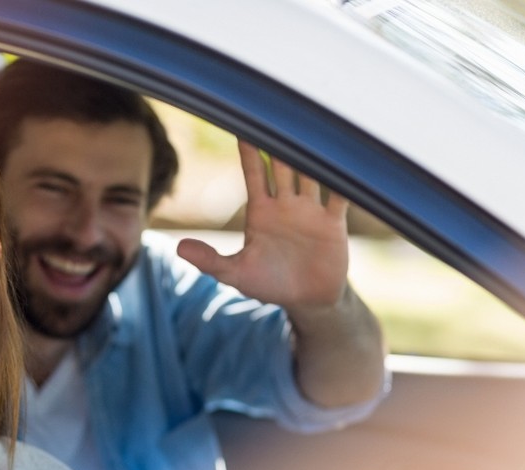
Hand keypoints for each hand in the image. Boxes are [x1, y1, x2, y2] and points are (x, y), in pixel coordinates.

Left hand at [176, 140, 349, 310]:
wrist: (306, 300)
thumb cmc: (269, 283)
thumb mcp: (236, 274)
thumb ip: (210, 261)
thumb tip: (179, 247)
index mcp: (261, 211)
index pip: (254, 174)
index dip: (250, 151)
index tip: (243, 125)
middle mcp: (286, 204)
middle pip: (283, 167)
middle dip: (280, 144)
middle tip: (277, 114)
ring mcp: (311, 211)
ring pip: (311, 175)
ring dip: (310, 155)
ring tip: (310, 128)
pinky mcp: (333, 223)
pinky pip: (340, 197)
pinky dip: (344, 181)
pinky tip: (345, 162)